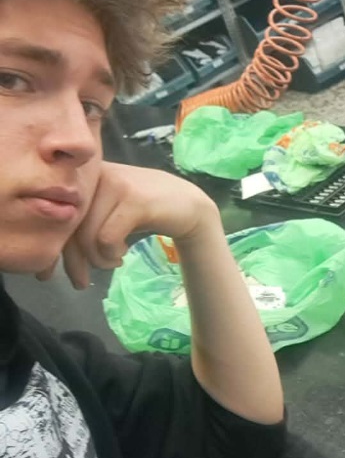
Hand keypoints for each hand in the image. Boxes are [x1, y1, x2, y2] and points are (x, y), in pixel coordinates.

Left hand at [40, 162, 217, 289]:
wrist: (187, 205)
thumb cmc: (140, 213)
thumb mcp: (104, 217)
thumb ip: (78, 229)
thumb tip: (44, 265)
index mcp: (83, 177)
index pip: (57, 216)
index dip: (51, 248)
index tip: (46, 276)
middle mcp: (96, 175)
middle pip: (70, 227)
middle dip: (74, 262)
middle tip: (80, 283)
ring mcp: (115, 184)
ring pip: (88, 235)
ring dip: (99, 259)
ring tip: (112, 262)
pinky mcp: (133, 199)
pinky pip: (107, 237)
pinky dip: (112, 253)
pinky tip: (123, 253)